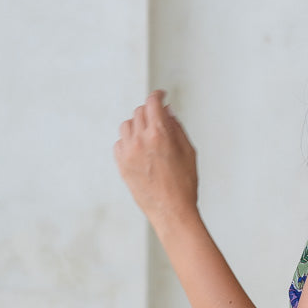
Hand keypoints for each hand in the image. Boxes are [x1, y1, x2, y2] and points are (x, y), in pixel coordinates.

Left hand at [113, 90, 197, 228]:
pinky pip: (119, 143)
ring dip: (137, 126)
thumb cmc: (185, 184)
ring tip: (148, 137)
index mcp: (159, 134)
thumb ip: (176, 127)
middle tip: (158, 121)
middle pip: (139, 112)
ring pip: (127, 126)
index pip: (153, 103)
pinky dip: (128, 142)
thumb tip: (166, 111)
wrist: (172, 212)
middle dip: (149, 113)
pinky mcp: (121, 165)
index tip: (160, 95)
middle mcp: (140, 140)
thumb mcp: (188, 151)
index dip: (157, 95)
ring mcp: (128, 153)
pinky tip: (139, 151)